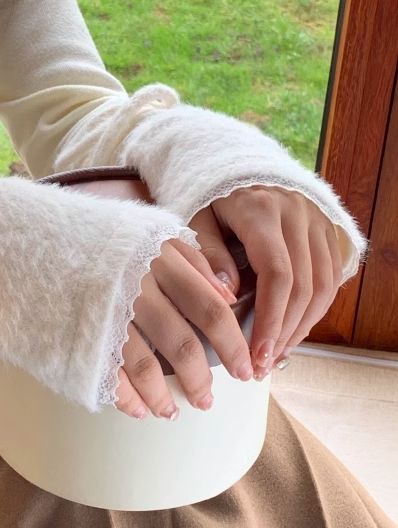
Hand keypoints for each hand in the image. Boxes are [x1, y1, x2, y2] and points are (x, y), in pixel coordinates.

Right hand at [63, 176, 253, 421]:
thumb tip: (227, 295)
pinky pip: (110, 376)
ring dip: (165, 396)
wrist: (23, 238)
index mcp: (157, 258)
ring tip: (172, 411)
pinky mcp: (78, 334)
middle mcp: (136, 286)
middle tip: (208, 399)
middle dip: (202, 379)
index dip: (232, 343)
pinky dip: (127, 397)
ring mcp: (105, 313)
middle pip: (183, 343)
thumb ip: (189, 259)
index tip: (246, 367)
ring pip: (148, 366)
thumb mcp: (145, 232)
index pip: (209, 309)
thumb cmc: (93, 236)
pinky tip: (138, 408)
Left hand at [188, 186, 342, 376]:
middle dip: (285, 332)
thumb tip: (227, 296)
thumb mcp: (196, 219)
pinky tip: (292, 331)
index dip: (270, 319)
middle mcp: (297, 214)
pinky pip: (331, 277)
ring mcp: (317, 221)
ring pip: (324, 285)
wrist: (235, 162)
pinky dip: (314, 309)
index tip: (256, 353)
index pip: (278, 274)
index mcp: (262, 211)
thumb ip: (209, 255)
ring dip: (302, 326)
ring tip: (277, 355)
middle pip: (304, 285)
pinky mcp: (326, 229)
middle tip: (262, 365)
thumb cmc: (209, 198)